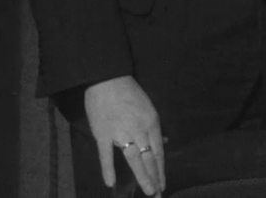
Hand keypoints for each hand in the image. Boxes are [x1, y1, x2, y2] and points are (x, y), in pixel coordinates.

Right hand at [84, 75, 165, 196]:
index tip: (163, 184)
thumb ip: (152, 128)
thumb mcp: (148, 107)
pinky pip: (106, 155)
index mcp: (152, 122)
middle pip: (149, 159)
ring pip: (134, 160)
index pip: (158, 152)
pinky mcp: (103, 134)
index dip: (161, 170)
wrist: (107, 79)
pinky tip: (111, 183)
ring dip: (142, 177)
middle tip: (157, 194)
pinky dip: (108, 170)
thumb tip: (160, 144)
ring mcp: (121, 133)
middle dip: (154, 178)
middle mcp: (139, 130)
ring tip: (148, 192)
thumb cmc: (129, 92)